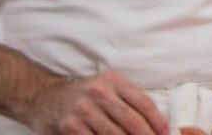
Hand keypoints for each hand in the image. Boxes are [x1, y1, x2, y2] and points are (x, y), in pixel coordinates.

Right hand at [26, 71, 167, 134]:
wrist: (45, 99)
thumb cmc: (84, 96)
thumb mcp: (107, 88)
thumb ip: (127, 100)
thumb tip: (154, 123)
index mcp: (114, 81)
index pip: (143, 103)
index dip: (157, 121)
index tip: (166, 134)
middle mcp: (100, 91)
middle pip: (132, 120)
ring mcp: (84, 109)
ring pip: (114, 134)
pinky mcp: (70, 125)